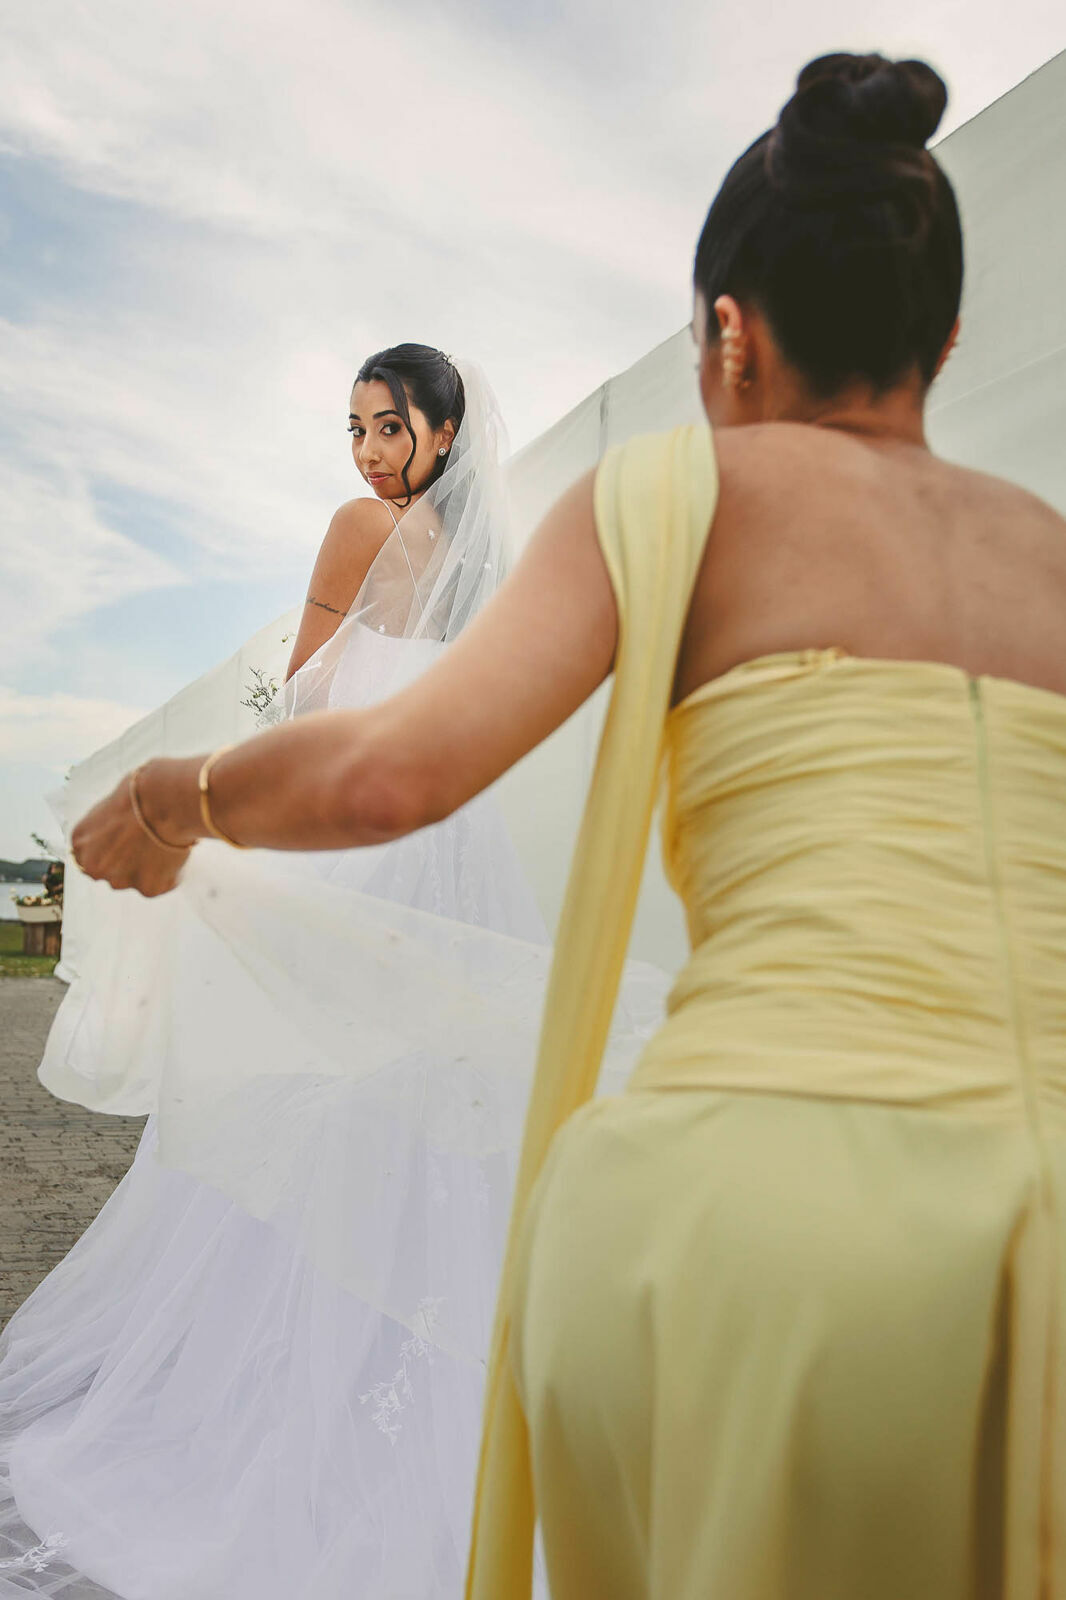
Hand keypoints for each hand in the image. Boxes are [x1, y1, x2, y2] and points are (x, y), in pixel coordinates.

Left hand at [71, 774, 193, 897]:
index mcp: (80, 843)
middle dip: (128, 862)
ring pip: (135, 880)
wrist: (164, 798)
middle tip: (149, 841)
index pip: (91, 857)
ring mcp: (120, 880)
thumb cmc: (140, 793)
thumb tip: (120, 840)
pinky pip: (161, 884)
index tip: (127, 841)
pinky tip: (175, 850)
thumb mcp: (110, 809)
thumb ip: (106, 832)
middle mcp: (94, 867)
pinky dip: (170, 872)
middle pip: (111, 872)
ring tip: (164, 842)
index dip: (111, 849)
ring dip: (148, 868)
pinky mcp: (148, 888)